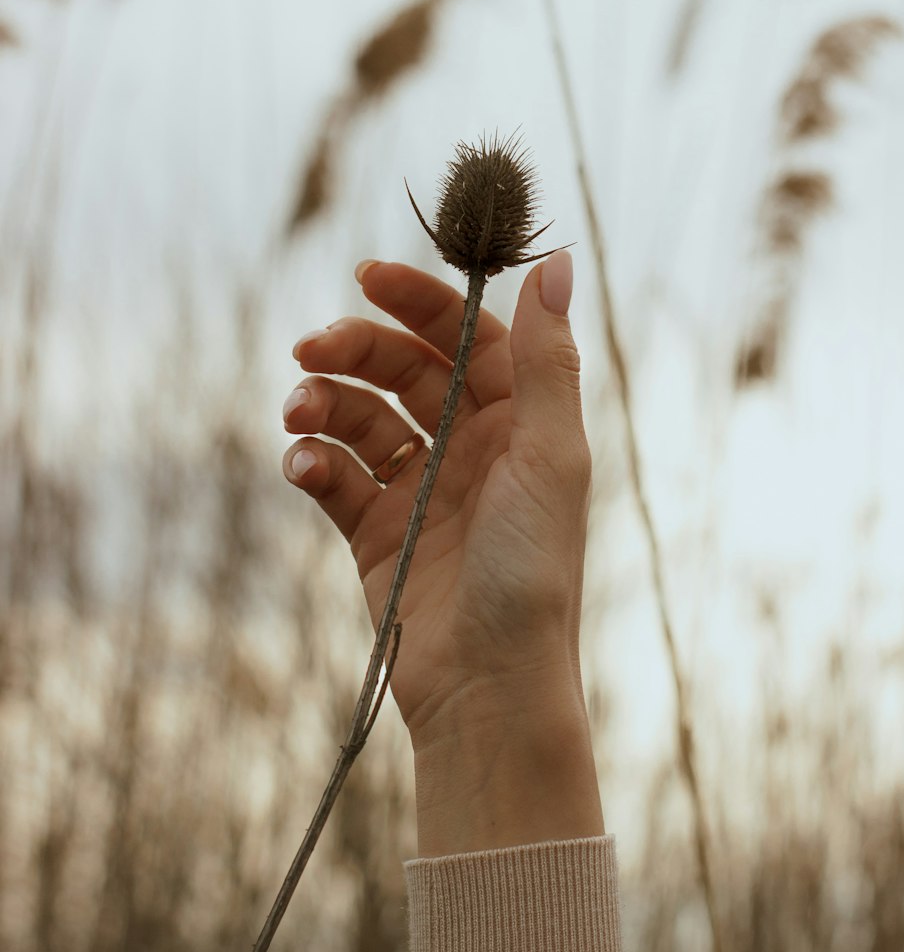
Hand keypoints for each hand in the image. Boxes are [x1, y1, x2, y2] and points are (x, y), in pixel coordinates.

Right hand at [282, 250, 591, 751]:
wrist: (489, 690)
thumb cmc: (534, 571)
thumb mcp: (549, 454)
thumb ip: (546, 359)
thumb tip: (557, 261)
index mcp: (518, 423)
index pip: (466, 337)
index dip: (420, 302)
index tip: (366, 276)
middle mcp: (470, 448)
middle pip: (404, 368)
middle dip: (356, 348)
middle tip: (310, 347)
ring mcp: (419, 490)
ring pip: (361, 417)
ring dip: (324, 402)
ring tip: (297, 412)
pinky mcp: (374, 534)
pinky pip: (334, 477)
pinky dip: (312, 461)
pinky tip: (303, 465)